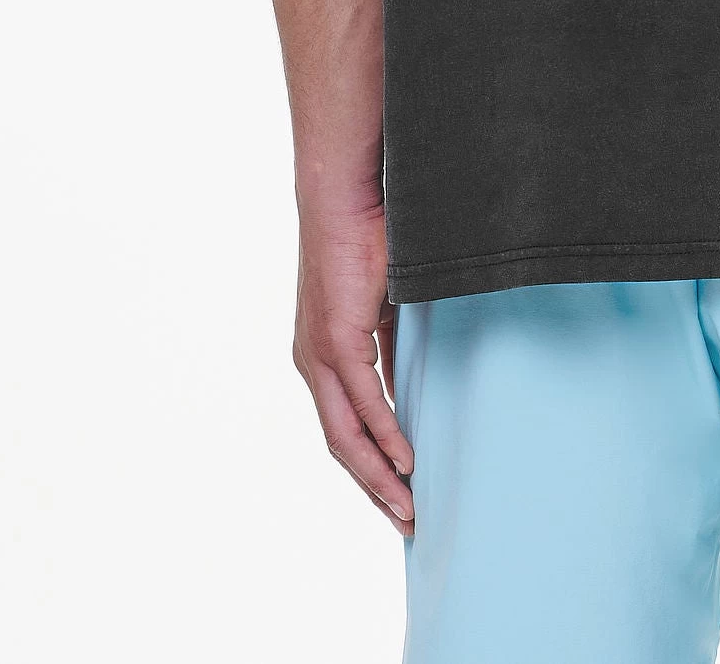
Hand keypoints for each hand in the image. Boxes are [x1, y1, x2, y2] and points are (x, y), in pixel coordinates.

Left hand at [293, 198, 414, 532]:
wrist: (345, 194)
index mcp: (321, 356)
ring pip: (345, 436)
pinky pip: (361, 402)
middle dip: (375, 490)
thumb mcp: (383, 308)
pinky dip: (383, 434)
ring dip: (378, 477)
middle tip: (407, 523)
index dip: (370, 467)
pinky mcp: (334, 339)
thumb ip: (391, 349)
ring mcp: (319, 354)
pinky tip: (404, 460)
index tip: (400, 496)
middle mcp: (312, 363)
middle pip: (340, 447)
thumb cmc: (366, 240)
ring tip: (407, 508)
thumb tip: (408, 389)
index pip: (344, 428)